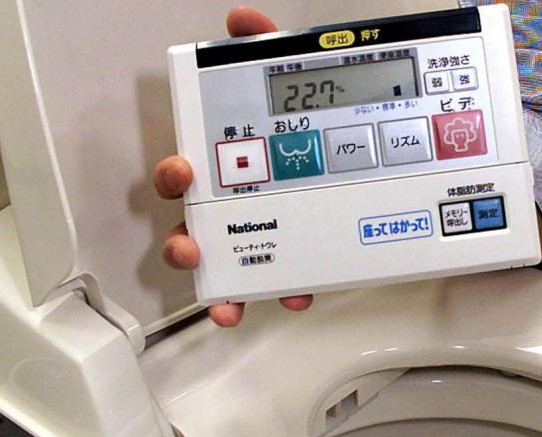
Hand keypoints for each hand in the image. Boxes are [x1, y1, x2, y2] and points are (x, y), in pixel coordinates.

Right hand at [153, 7, 312, 326]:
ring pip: (228, 267)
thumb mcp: (291, 83)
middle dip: (183, 243)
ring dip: (220, 287)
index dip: (173, 176)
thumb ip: (266, 47)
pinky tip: (296, 297)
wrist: (367, 161)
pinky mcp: (294, 259)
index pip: (184, 173)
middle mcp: (233, 207)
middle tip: (192, 246)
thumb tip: (241, 20)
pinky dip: (285, 292)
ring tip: (225, 303)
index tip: (182, 174)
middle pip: (192, 230)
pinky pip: (281, 282)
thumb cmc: (310, 126)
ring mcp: (261, 238)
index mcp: (225, 167)